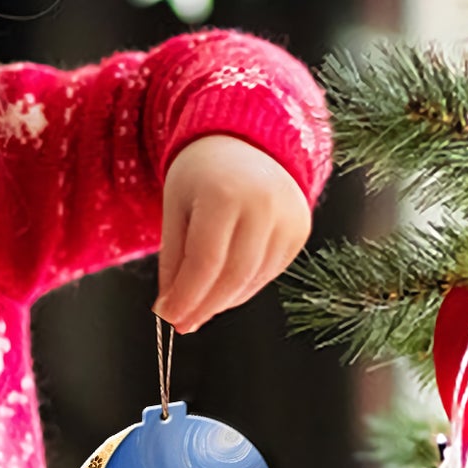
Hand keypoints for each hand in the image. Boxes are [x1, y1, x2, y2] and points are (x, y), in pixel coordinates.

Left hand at [153, 135, 311, 333]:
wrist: (245, 145)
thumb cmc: (201, 177)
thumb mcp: (175, 210)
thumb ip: (173, 261)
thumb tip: (170, 311)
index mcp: (225, 194)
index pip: (205, 262)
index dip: (186, 296)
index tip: (168, 317)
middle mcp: (264, 205)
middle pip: (232, 276)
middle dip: (203, 306)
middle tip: (181, 323)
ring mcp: (288, 218)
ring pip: (252, 280)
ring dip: (222, 301)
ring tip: (198, 305)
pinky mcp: (300, 231)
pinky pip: (268, 273)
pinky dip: (242, 288)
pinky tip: (223, 288)